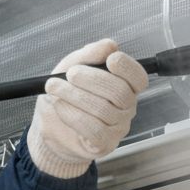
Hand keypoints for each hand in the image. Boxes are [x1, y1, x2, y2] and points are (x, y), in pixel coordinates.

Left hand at [25, 39, 148, 178]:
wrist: (51, 125)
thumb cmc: (66, 94)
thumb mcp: (72, 66)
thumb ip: (90, 55)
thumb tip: (109, 45)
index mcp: (124, 85)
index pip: (138, 78)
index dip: (128, 68)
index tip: (110, 59)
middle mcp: (126, 107)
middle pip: (120, 92)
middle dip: (92, 79)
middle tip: (70, 74)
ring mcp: (117, 127)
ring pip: (103, 109)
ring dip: (74, 95)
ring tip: (54, 88)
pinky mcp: (104, 144)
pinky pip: (93, 129)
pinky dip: (73, 114)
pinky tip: (60, 105)